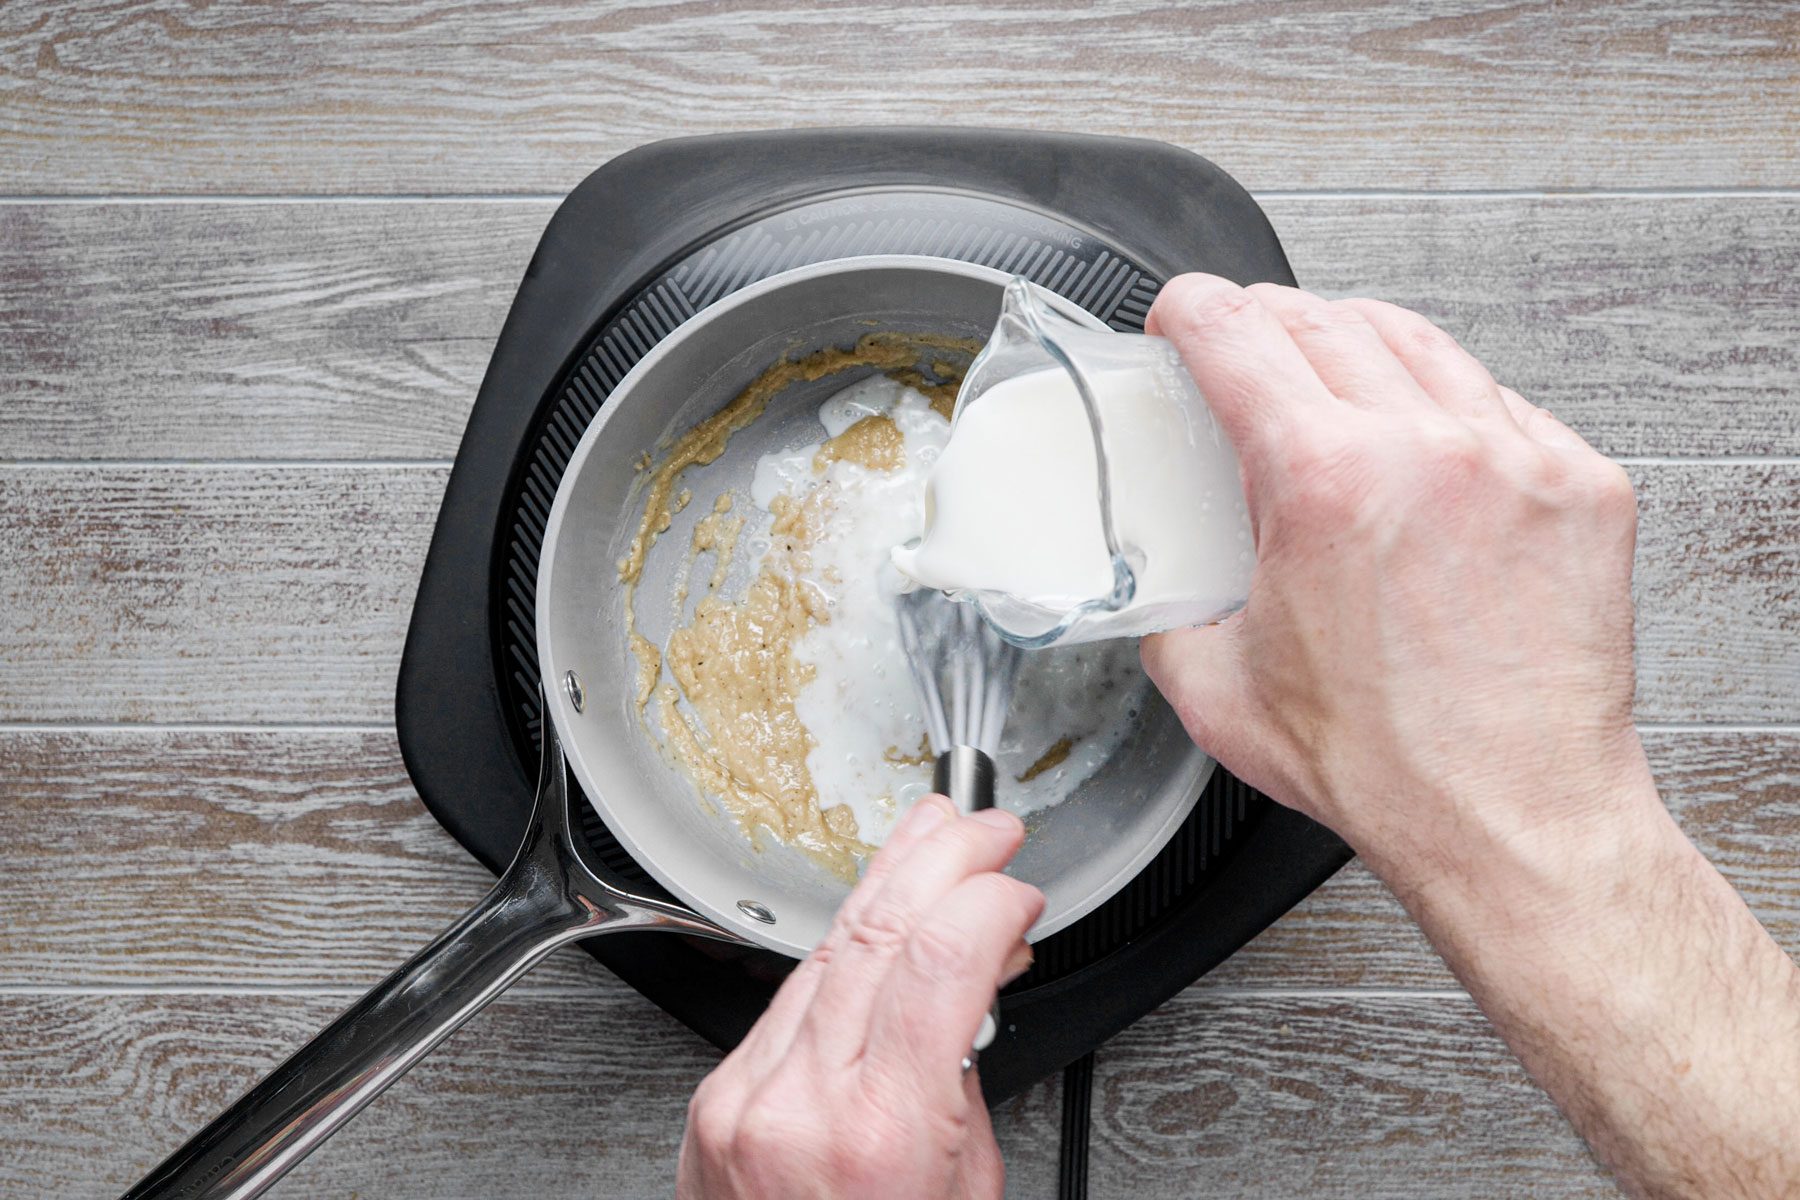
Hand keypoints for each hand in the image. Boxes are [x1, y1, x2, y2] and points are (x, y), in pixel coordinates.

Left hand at [677, 795, 1042, 1199]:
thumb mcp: (965, 1194)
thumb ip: (958, 1087)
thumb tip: (959, 999)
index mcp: (879, 1135)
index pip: (938, 958)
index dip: (988, 899)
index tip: (1019, 889)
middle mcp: (798, 1105)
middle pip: (875, 930)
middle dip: (939, 859)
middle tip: (984, 829)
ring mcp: (743, 1098)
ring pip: (824, 950)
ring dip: (887, 886)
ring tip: (930, 846)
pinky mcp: (716, 1102)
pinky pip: (788, 1000)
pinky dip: (843, 953)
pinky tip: (875, 928)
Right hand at [1140, 274, 1650, 876]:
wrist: (1512, 815)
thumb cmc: (1389, 765)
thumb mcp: (1217, 692)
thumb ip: (1170, 616)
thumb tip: (1163, 594)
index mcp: (1323, 481)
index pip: (1238, 337)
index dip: (1192, 309)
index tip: (1184, 310)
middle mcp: (1424, 449)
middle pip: (1325, 319)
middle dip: (1265, 316)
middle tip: (1245, 338)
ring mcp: (1514, 459)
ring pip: (1420, 341)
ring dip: (1356, 338)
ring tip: (1333, 363)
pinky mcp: (1580, 487)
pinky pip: (1500, 400)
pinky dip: (1447, 399)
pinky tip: (1424, 431)